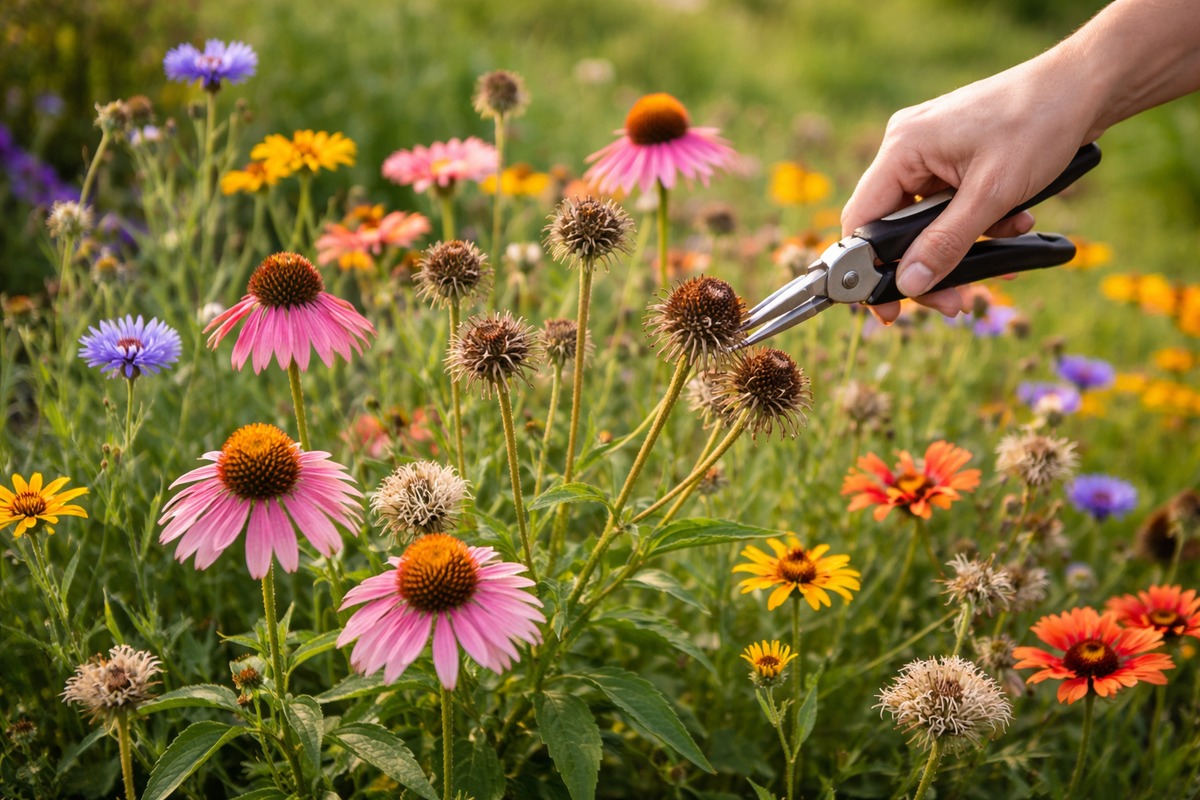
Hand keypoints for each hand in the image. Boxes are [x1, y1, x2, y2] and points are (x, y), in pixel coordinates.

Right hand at [841, 59, 1092, 322]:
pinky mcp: (954, 157)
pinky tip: (1012, 223)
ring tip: (1001, 261)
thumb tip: (909, 286)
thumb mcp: (992, 194)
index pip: (863, 219)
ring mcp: (930, 151)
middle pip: (895, 227)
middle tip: (954, 302)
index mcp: (902, 148)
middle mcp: (907, 147)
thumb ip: (946, 243)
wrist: (1086, 86)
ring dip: (961, 246)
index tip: (890, 309)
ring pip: (927, 220)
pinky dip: (977, 223)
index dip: (869, 269)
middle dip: (929, 265)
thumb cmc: (1039, 124)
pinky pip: (950, 205)